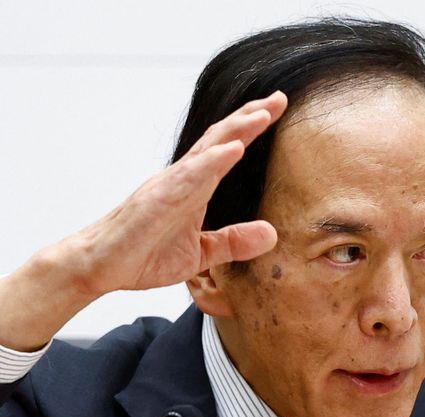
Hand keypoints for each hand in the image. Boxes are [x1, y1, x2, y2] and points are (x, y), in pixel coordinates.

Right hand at [72, 91, 287, 294]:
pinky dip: (213, 161)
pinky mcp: (158, 198)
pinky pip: (189, 175)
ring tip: (263, 114)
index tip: (277, 108)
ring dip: (237, 131)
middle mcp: (185, 177)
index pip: (228, 148)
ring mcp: (171, 184)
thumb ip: (234, 241)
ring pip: (208, 149)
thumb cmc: (144, 254)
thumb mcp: (201, 253)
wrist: (101, 267)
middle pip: (222, 138)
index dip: (252, 128)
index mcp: (196, 186)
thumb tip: (272, 234)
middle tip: (279, 97)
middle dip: (251, 116)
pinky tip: (234, 149)